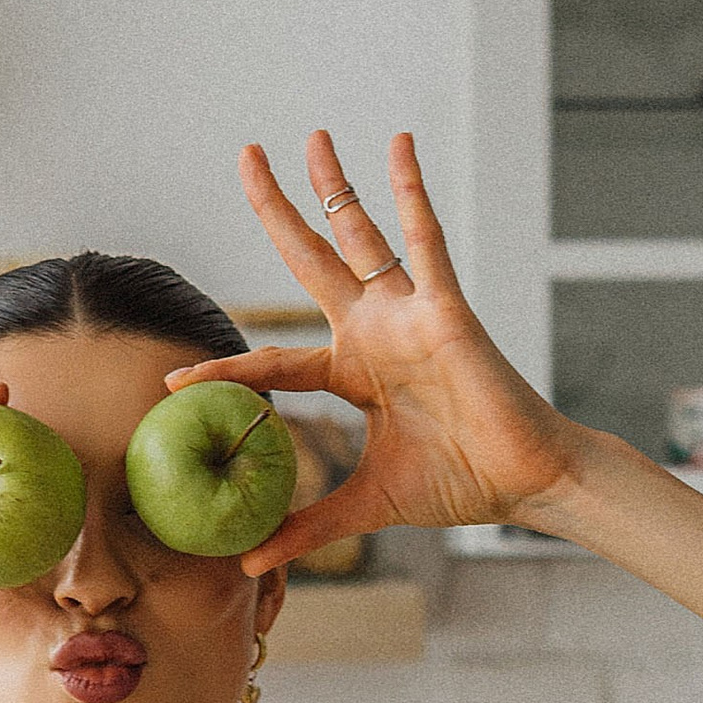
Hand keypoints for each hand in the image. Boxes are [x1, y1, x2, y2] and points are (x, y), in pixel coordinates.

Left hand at [174, 132, 576, 572]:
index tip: (175, 378)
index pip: (275, 362)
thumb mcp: (368, 504)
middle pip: (313, 258)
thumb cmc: (461, 483)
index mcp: (355, 372)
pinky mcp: (446, 309)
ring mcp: (410, 314)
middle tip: (246, 155)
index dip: (226, 369)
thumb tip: (251, 565)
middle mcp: (376, 332)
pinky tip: (398, 146)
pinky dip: (410, 192)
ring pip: (362, 236)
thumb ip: (310, 525)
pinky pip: (424, 241)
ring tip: (309, 137)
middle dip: (277, 208)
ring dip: (336, 186)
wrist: (527, 482)